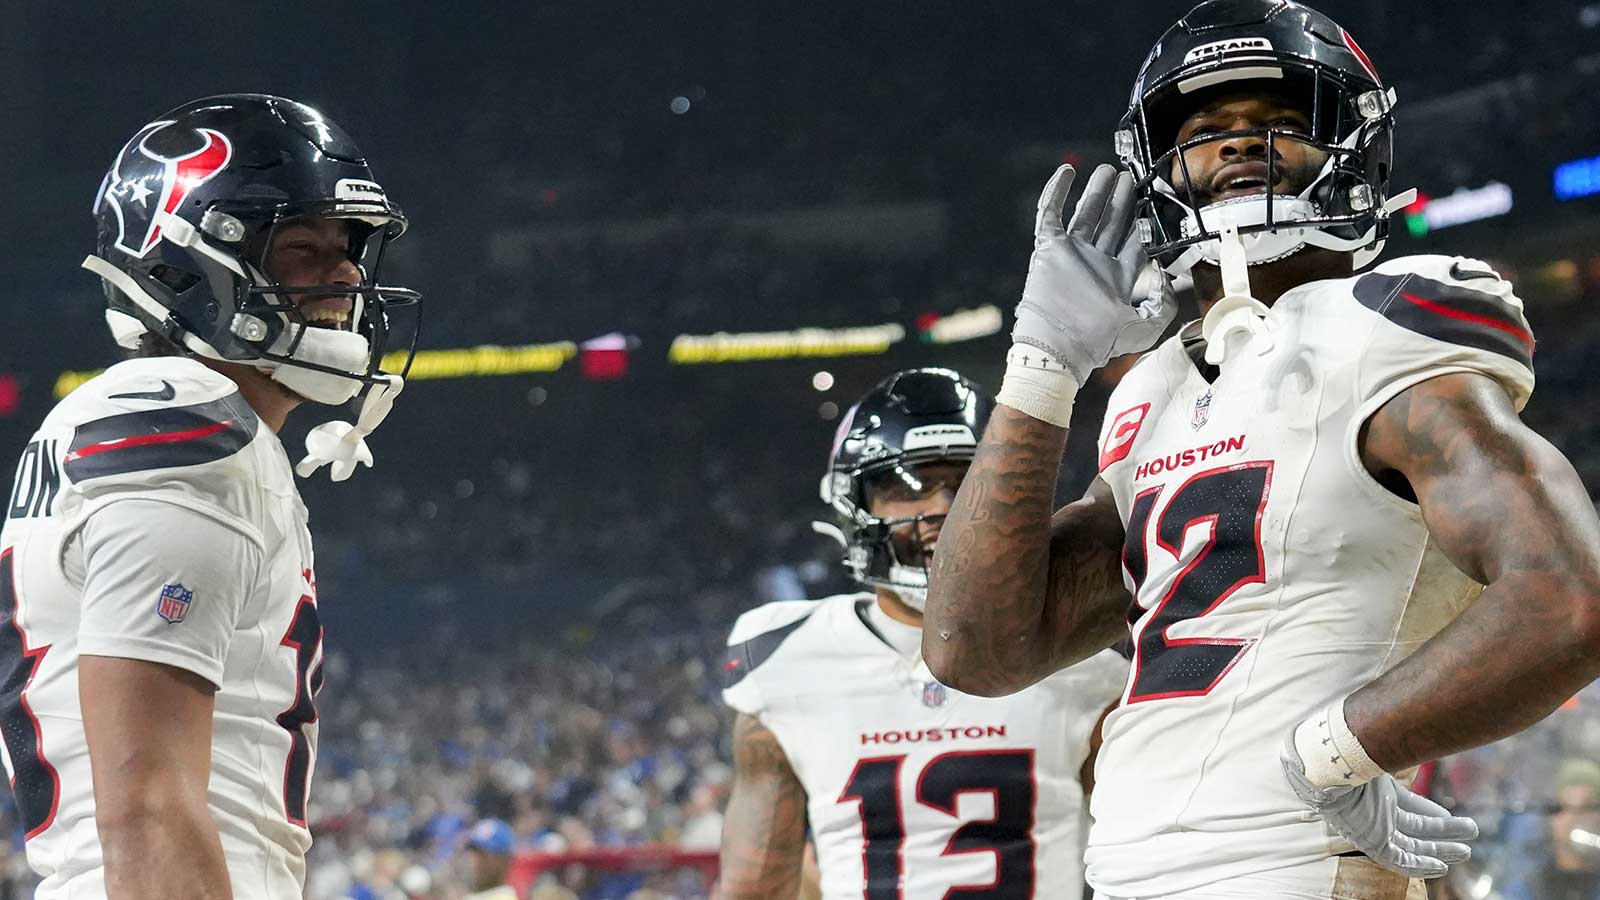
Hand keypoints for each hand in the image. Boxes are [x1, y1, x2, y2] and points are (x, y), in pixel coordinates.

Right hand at [1012, 164, 1174, 385]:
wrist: (1059, 345)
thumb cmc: (1098, 341)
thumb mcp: (1145, 328)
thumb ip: (1162, 305)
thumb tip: (1167, 279)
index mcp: (1116, 278)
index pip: (1131, 244)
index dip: (1140, 224)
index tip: (1147, 205)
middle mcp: (1094, 263)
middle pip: (1110, 224)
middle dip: (1120, 201)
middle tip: (1127, 179)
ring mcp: (1071, 254)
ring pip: (1085, 215)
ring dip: (1095, 192)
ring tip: (1106, 171)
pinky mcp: (1049, 249)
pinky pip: (1051, 214)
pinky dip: (1057, 193)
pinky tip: (1067, 173)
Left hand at [1281, 735, 1476, 878]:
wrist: (1325, 764)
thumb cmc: (1349, 752)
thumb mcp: (1382, 748)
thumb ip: (1398, 738)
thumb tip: (1419, 710)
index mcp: (1376, 790)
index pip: (1409, 806)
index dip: (1431, 812)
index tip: (1450, 816)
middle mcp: (1376, 810)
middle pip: (1415, 827)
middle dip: (1443, 832)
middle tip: (1471, 830)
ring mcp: (1373, 827)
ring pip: (1413, 845)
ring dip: (1440, 850)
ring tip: (1466, 851)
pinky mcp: (1370, 841)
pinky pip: (1398, 860)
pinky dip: (1419, 865)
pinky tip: (1440, 867)